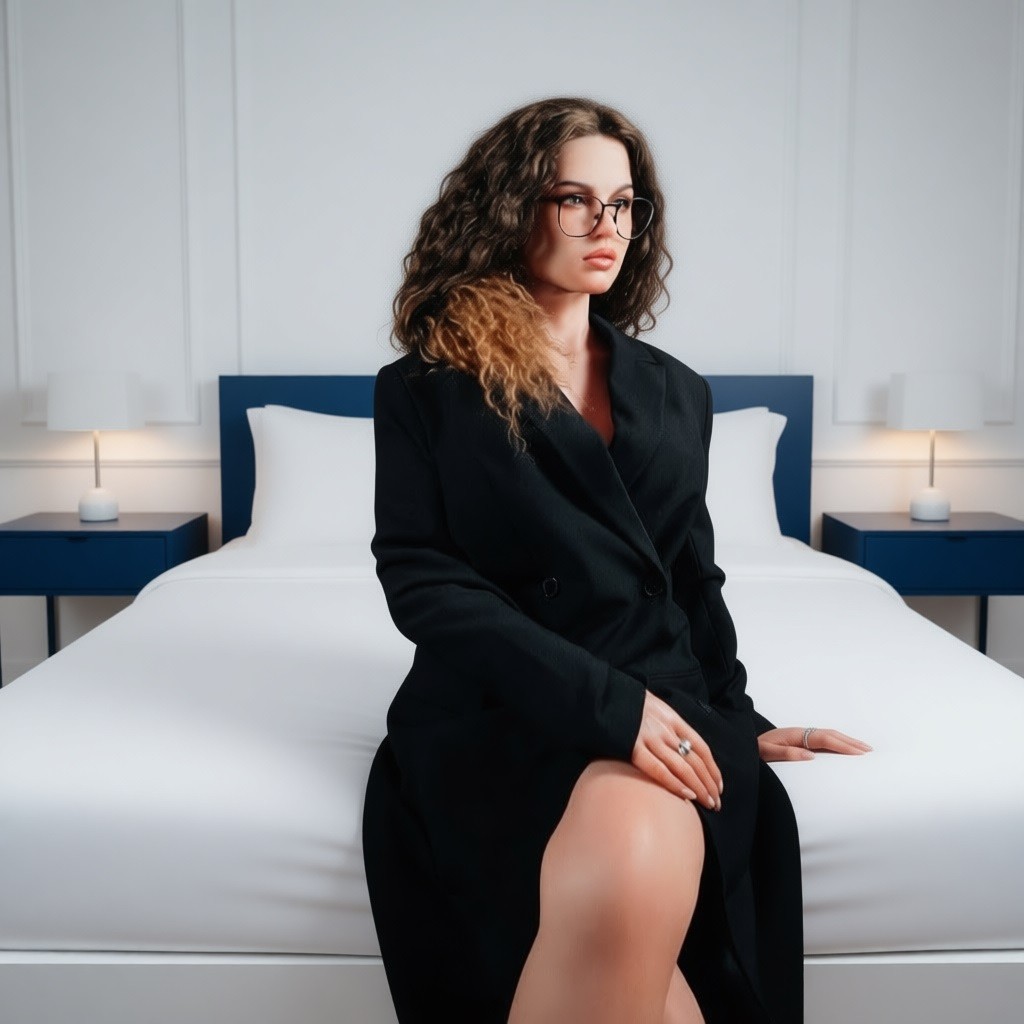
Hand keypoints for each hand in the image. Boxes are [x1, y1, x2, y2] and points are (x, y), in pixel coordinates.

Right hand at [631, 691, 722, 809]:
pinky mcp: (633, 748)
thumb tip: (676, 742)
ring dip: (699, 788)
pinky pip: (659, 770)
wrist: (601, 695)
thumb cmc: (625, 704)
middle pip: (696, 760)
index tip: (718, 785)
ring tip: (708, 804)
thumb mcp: (651, 706)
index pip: (701, 747)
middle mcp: (665, 729)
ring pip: (683, 768)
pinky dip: (675, 784)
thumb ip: (665, 723)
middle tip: (716, 803)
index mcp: (672, 718)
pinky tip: (686, 796)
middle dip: (709, 784)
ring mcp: (650, 738)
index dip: (713, 768)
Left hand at [757, 727, 872, 761]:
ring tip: (864, 750)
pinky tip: (844, 750)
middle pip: (830, 735)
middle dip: (850, 742)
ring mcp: (801, 736)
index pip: (824, 738)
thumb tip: (809, 756)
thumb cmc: (754, 752)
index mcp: (794, 734)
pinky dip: (837, 744)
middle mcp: (800, 733)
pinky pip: (823, 742)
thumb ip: (785, 753)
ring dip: (846, 742)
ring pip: (829, 736)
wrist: (744, 747)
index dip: (842, 745)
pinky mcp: (800, 742)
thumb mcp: (765, 753)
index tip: (859, 753)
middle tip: (869, 752)